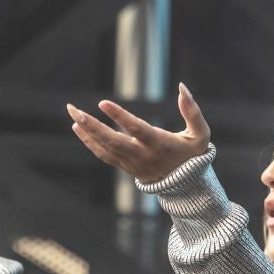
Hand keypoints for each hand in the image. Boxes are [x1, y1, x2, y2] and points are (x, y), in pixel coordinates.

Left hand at [66, 83, 210, 183]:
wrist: (185, 186)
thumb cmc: (192, 154)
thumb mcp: (201, 135)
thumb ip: (193, 111)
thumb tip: (181, 87)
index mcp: (159, 144)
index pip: (136, 129)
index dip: (120, 117)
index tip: (103, 103)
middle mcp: (142, 155)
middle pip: (113, 142)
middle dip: (92, 126)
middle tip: (75, 111)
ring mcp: (131, 163)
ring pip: (105, 149)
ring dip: (87, 132)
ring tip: (73, 114)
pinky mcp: (125, 166)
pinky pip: (103, 155)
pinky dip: (89, 142)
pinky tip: (77, 128)